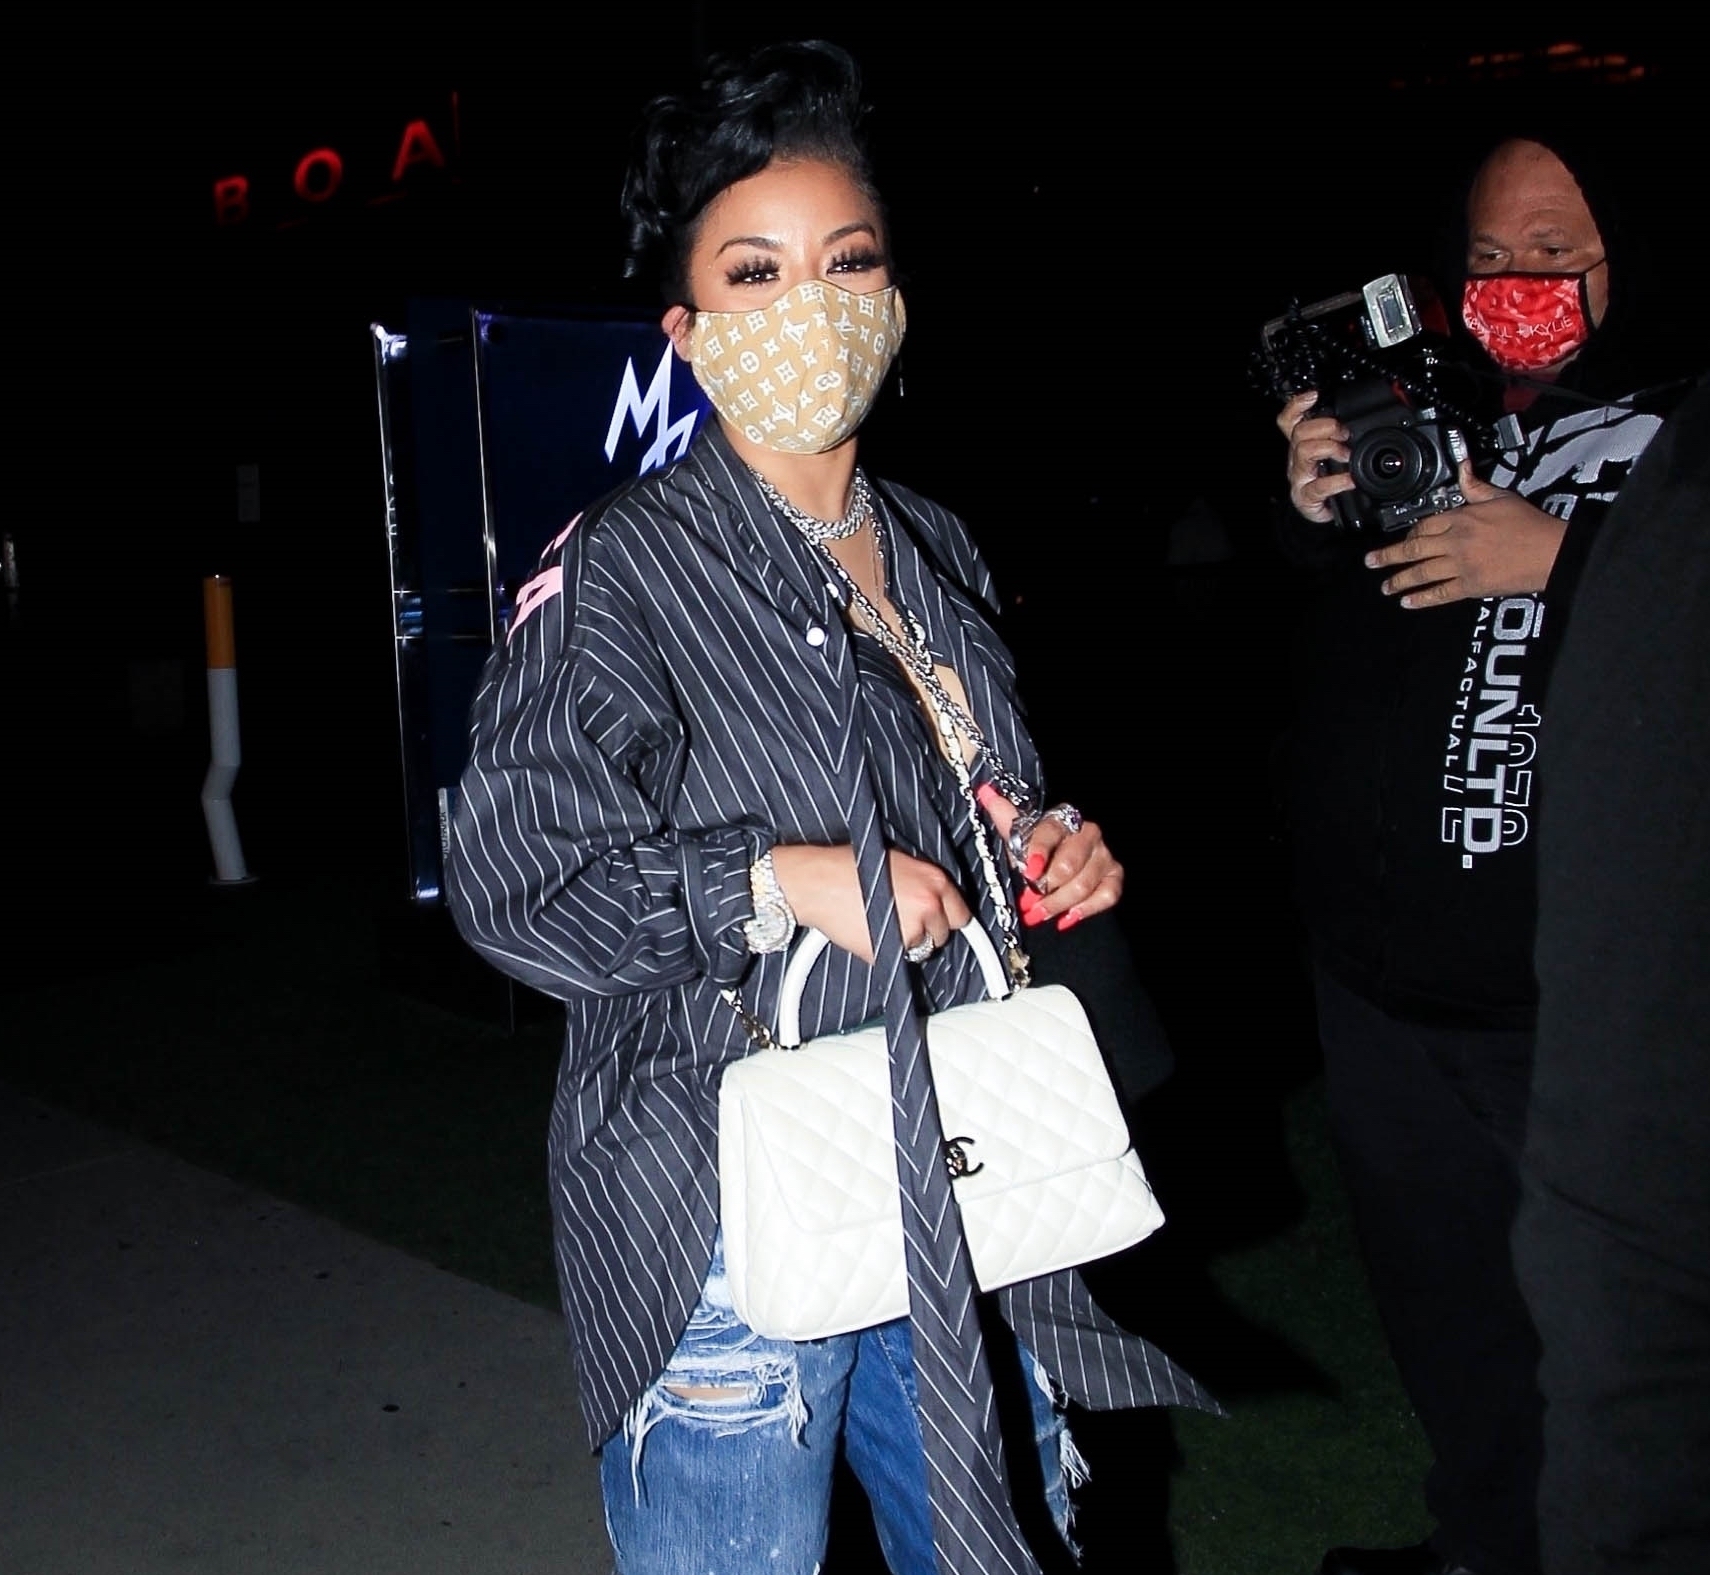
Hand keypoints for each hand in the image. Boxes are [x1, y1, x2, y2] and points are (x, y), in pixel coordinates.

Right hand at [770, 844, 970, 963]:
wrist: (818, 882)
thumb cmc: (849, 867)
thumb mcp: (898, 861)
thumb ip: (922, 882)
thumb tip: (934, 899)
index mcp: (934, 881)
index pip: (961, 914)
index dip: (945, 918)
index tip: (938, 921)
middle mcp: (928, 905)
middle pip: (942, 935)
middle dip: (925, 931)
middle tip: (900, 919)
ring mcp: (911, 930)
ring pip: (921, 950)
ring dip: (906, 943)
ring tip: (881, 923)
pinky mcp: (890, 951)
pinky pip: (896, 960)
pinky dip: (885, 952)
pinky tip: (869, 932)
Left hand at [975, 785, 1122, 932]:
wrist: (1062, 859)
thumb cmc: (1040, 847)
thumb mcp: (1020, 833)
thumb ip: (1005, 816)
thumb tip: (984, 792)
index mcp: (1063, 820)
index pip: (1051, 833)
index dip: (1039, 852)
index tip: (1028, 871)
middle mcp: (1088, 835)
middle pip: (1069, 864)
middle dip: (1046, 887)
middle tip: (1029, 901)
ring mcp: (1103, 856)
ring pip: (1084, 884)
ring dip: (1059, 903)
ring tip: (1039, 913)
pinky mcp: (1114, 876)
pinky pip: (1107, 895)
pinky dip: (1087, 910)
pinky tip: (1067, 918)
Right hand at [1278, 390, 1354, 523]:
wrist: (1320, 513)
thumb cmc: (1327, 481)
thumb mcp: (1332, 455)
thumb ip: (1340, 438)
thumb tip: (1360, 420)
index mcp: (1302, 445)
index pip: (1289, 421)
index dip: (1297, 406)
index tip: (1313, 395)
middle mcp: (1296, 459)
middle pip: (1299, 432)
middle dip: (1326, 427)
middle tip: (1344, 434)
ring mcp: (1299, 478)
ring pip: (1304, 451)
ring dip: (1330, 448)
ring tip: (1346, 456)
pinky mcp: (1305, 497)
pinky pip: (1318, 486)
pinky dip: (1337, 481)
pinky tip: (1349, 480)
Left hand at [1363, 462, 1567, 608]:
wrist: (1551, 552)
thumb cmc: (1530, 524)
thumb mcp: (1501, 497)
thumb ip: (1476, 487)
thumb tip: (1462, 469)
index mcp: (1462, 518)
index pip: (1424, 525)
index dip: (1410, 532)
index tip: (1402, 538)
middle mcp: (1456, 542)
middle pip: (1414, 549)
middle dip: (1389, 557)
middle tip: (1372, 562)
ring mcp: (1461, 566)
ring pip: (1422, 573)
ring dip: (1400, 581)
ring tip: (1385, 587)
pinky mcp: (1471, 586)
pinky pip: (1440, 594)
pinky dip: (1422, 599)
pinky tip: (1408, 602)